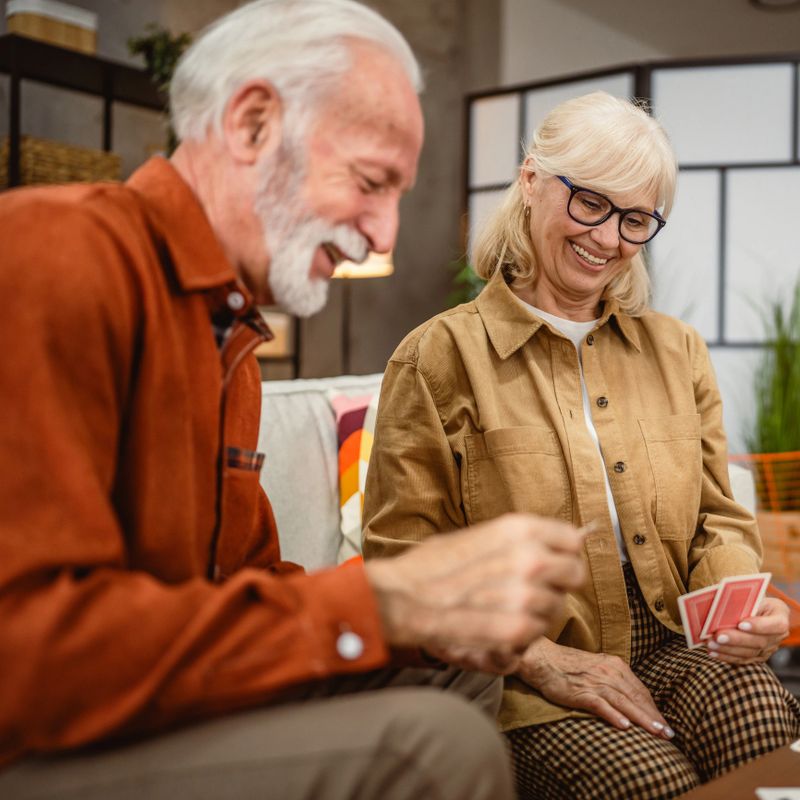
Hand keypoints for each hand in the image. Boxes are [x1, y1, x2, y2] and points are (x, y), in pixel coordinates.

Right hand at [364, 513, 585, 671]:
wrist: (402, 598)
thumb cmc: (431, 566)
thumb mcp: (474, 535)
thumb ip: (514, 541)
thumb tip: (547, 545)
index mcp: (518, 529)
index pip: (573, 540)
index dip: (565, 553)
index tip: (555, 562)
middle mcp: (529, 558)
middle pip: (575, 574)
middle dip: (559, 583)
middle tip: (535, 590)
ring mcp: (526, 595)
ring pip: (557, 607)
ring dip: (539, 612)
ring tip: (505, 610)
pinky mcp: (519, 629)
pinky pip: (539, 633)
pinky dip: (524, 635)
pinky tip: (499, 627)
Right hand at [517, 638, 673, 738]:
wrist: (541, 658)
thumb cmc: (567, 666)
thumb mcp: (596, 668)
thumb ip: (613, 680)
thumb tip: (630, 699)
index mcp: (614, 665)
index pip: (640, 690)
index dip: (654, 708)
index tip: (665, 725)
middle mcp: (608, 671)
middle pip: (636, 696)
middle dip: (654, 716)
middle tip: (668, 734)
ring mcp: (595, 681)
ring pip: (624, 701)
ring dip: (642, 718)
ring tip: (656, 733)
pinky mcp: (580, 691)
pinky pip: (600, 704)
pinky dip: (613, 714)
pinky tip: (624, 726)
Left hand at [706, 597, 789, 663]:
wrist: (752, 607)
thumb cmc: (749, 598)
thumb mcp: (750, 596)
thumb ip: (743, 602)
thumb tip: (723, 609)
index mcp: (780, 614)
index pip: (776, 625)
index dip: (759, 626)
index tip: (741, 624)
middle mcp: (777, 634)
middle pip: (760, 641)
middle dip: (736, 639)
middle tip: (718, 636)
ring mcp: (769, 648)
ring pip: (749, 653)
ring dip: (728, 649)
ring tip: (710, 644)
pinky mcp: (758, 656)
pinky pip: (742, 659)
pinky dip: (726, 656)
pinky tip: (712, 652)